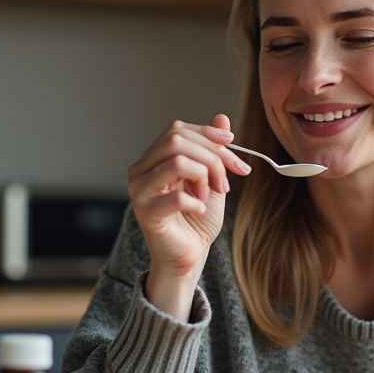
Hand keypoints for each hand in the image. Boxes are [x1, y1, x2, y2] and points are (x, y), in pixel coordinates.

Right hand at [127, 114, 250, 318]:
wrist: (190, 254)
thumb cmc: (198, 218)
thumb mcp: (212, 178)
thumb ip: (213, 149)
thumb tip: (221, 118)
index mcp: (153, 158)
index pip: (178, 130)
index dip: (210, 137)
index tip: (234, 153)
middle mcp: (140, 170)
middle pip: (177, 141)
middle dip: (211, 157)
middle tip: (225, 182)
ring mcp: (138, 190)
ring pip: (177, 161)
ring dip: (204, 177)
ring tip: (209, 196)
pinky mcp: (145, 212)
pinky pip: (177, 196)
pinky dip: (197, 202)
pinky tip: (199, 211)